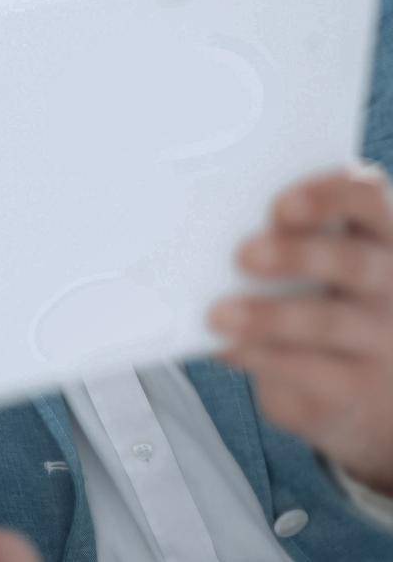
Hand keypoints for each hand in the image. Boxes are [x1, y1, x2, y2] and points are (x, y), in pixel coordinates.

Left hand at [212, 163, 392, 493]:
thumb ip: (281, 245)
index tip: (281, 205)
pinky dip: (263, 357)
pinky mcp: (358, 388)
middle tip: (242, 255)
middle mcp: (391, 285)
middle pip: (353, 261)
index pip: (367, 200)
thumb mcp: (313, 270)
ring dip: (268, 316)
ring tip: (218, 314)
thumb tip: (211, 237)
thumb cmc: (320, 304)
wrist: (360, 390)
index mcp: (378, 237)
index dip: (329, 196)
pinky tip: (229, 348)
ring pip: (329, 323)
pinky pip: (311, 372)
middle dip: (296, 255)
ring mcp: (383, 341)